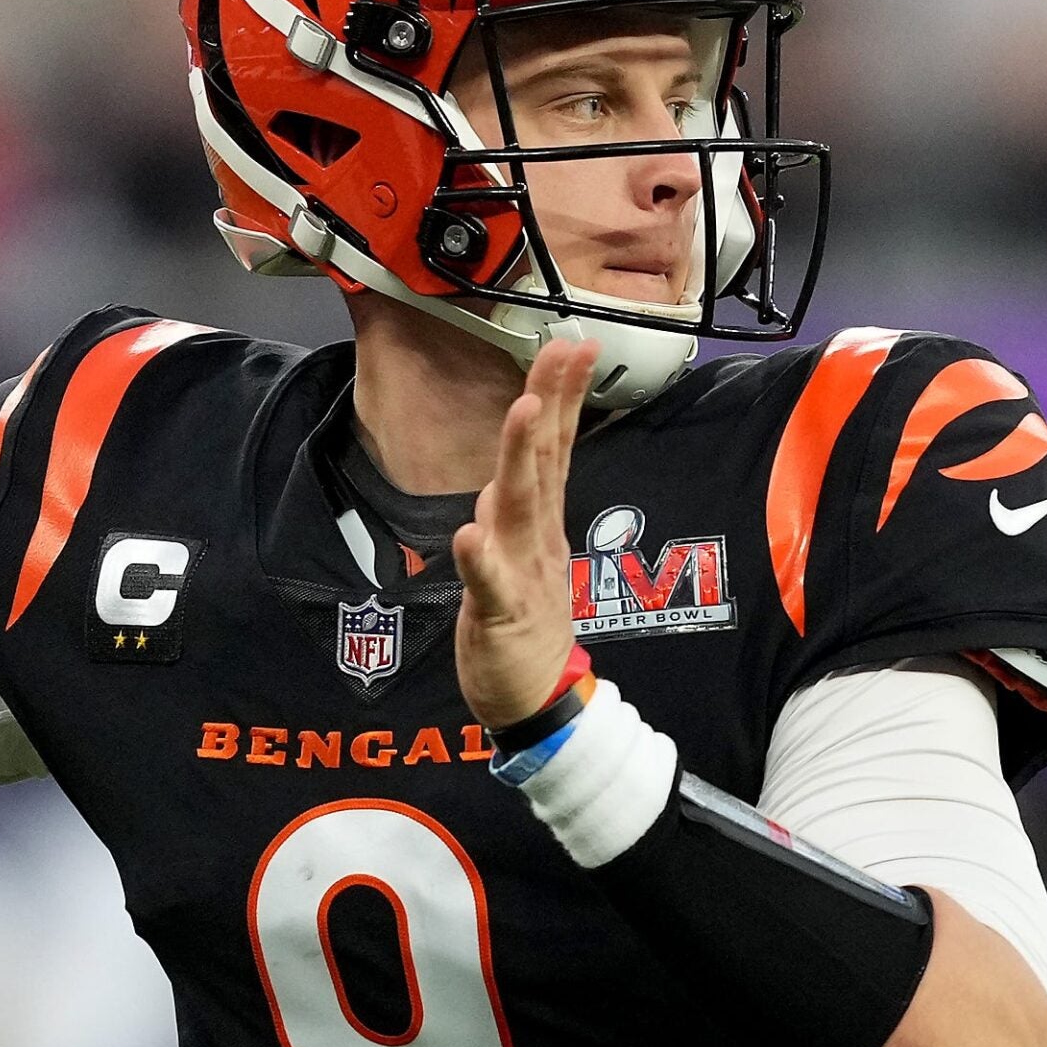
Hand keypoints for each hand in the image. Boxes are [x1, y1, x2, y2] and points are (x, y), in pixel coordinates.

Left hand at [451, 339, 597, 727]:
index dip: (562, 397)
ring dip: (519, 459)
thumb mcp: (524, 553)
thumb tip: (521, 458)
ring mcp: (520, 573)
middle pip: (543, 462)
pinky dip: (481, 559)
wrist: (536, 700)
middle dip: (550, 403)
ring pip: (520, 508)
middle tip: (562, 352)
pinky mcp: (501, 614)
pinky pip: (489, 584)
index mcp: (540, 523)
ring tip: (523, 412)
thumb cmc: (525, 624)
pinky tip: (471, 534)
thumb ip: (524, 504)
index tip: (574, 346)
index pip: (553, 448)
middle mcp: (535, 539)